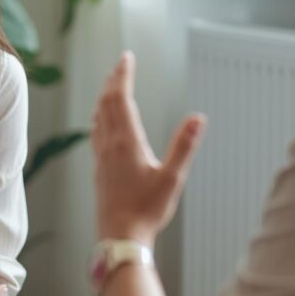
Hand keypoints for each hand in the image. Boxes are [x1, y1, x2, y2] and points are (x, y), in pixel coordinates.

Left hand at [91, 51, 205, 245]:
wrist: (119, 237)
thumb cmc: (146, 211)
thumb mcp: (173, 178)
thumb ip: (184, 145)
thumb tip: (198, 118)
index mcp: (126, 142)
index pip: (121, 99)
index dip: (123, 75)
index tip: (127, 57)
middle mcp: (109, 146)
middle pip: (106, 104)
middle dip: (113, 81)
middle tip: (121, 64)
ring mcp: (101, 158)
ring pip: (98, 118)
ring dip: (104, 97)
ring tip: (111, 86)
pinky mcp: (99, 170)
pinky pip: (96, 134)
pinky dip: (100, 117)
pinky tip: (102, 123)